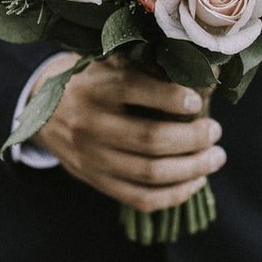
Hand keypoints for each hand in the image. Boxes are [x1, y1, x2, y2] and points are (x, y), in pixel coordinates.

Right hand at [29, 54, 225, 211]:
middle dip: (193, 138)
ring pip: (150, 173)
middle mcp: (91, 124)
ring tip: (215, 157)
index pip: (135, 90)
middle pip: (150, 138)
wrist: (46, 114)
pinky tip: (195, 181)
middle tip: (216, 131)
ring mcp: (92, 158)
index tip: (197, 101)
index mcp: (95, 88)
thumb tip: (205, 71)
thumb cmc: (92, 82)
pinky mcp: (96, 181)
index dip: (172, 98)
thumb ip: (146, 64)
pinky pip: (140, 198)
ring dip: (192, 168)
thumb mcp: (108, 63)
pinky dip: (174, 194)